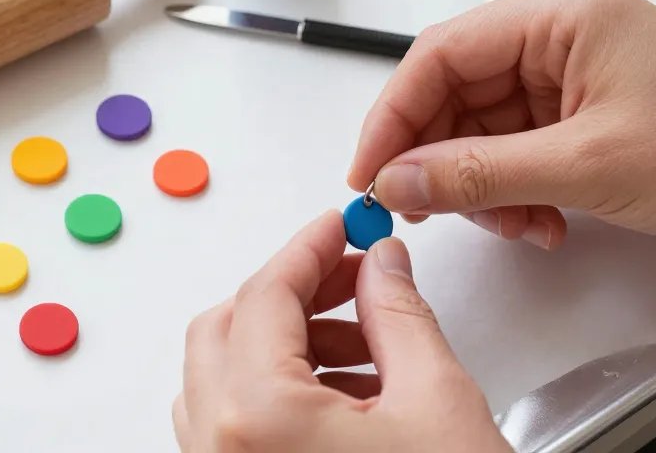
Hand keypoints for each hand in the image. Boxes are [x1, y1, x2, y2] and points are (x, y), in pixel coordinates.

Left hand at [172, 212, 509, 452]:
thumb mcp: (436, 402)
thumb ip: (398, 314)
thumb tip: (379, 262)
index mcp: (258, 418)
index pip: (265, 293)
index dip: (308, 247)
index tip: (338, 225)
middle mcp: (219, 449)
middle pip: (227, 326)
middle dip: (291, 293)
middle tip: (352, 281)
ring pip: (224, 374)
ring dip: (285, 343)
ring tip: (363, 346)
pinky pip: (232, 421)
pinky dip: (276, 390)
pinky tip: (344, 396)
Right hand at [350, 0, 655, 247]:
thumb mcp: (586, 166)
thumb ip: (479, 173)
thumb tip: (398, 180)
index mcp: (560, 14)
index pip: (441, 54)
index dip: (394, 115)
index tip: (369, 170)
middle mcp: (555, 36)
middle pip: (453, 94)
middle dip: (438, 159)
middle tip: (420, 208)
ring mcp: (564, 74)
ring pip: (476, 130)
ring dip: (479, 188)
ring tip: (513, 224)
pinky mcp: (572, 113)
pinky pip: (508, 151)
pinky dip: (509, 193)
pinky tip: (538, 221)